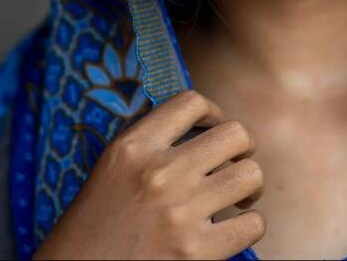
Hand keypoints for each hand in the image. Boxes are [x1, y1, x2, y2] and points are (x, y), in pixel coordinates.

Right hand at [32, 89, 265, 259]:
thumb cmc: (93, 228)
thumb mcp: (111, 169)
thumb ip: (151, 144)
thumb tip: (201, 127)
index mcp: (133, 147)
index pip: (191, 101)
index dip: (213, 111)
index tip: (213, 128)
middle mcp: (158, 173)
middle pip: (234, 133)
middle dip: (242, 147)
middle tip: (233, 163)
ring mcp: (179, 213)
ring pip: (250, 174)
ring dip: (249, 185)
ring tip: (237, 197)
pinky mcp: (196, 254)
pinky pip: (253, 224)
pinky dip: (249, 225)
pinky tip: (232, 229)